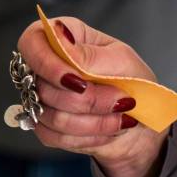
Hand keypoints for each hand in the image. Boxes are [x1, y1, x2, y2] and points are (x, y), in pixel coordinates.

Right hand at [17, 18, 166, 176]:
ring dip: (95, 121)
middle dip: (90, 100)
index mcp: (65, 39)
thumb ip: (90, 55)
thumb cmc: (135, 82)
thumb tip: (59, 40)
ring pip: (52, 116)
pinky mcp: (46, 126)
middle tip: (122, 99)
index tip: (78, 82)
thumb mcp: (123, 61)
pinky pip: (55, 136)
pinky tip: (109, 128)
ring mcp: (43, 98)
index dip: (48, 64)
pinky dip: (90, 136)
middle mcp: (47, 67)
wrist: (144, 118)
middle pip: (45, 88)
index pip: (32, 43)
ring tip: (121, 114)